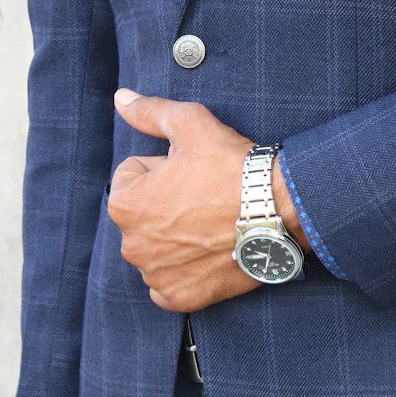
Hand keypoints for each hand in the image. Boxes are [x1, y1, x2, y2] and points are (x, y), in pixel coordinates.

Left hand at [107, 89, 306, 311]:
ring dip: (174, 235)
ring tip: (210, 220)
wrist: (275, 208)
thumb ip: (148, 111)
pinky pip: (168, 283)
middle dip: (165, 202)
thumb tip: (120, 98)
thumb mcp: (189, 123)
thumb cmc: (230, 165)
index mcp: (125, 204)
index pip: (132, 175)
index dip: (163, 167)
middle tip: (203, 194)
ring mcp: (156, 276)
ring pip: (156, 247)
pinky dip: (184, 270)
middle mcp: (131, 246)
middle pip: (143, 213)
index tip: (191, 170)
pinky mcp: (181, 298)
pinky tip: (208, 251)